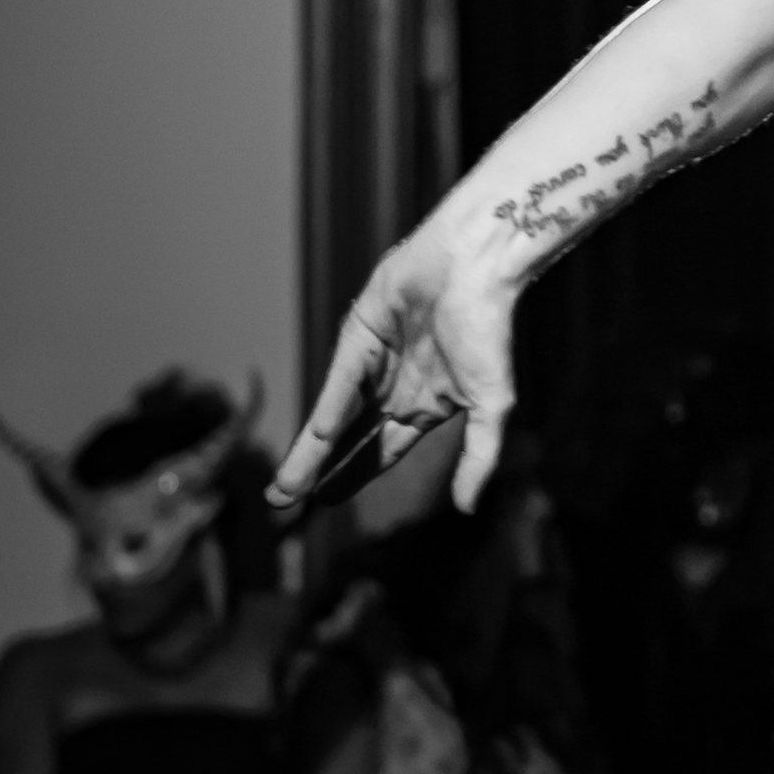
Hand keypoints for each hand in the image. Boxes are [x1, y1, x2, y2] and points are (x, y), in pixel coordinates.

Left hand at [267, 207, 519, 516]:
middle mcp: (396, 387)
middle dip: (320, 471)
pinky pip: (340, 384)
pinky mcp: (358, 336)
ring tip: (281, 489)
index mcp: (426, 405)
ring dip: (309, 453)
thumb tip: (468, 509)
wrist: (476, 264)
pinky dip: (327, 415)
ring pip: (337, 418)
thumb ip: (480, 457)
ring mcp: (375, 362)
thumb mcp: (492, 403)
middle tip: (284, 505)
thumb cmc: (491, 329)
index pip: (382, 451)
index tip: (324, 500)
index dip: (354, 476)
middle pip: (351, 439)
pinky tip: (313, 444)